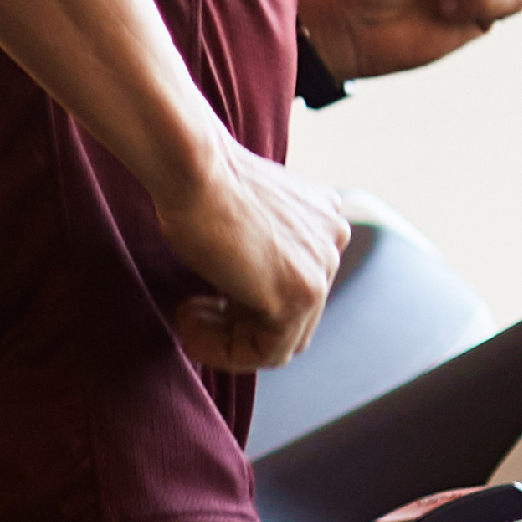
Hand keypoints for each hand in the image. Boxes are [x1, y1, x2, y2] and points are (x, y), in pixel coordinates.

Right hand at [159, 138, 360, 370]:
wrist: (194, 168)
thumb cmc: (198, 182)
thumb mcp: (241, 214)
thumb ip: (257, 245)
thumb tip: (238, 280)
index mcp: (324, 218)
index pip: (295, 284)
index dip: (244, 303)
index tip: (201, 298)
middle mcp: (333, 241)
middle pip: (294, 314)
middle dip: (238, 323)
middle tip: (191, 311)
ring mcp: (322, 270)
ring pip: (283, 339)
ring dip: (227, 340)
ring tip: (187, 320)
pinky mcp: (299, 295)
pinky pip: (268, 353)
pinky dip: (224, 352)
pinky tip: (189, 326)